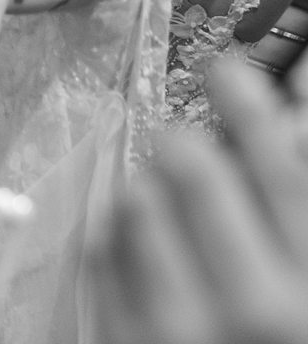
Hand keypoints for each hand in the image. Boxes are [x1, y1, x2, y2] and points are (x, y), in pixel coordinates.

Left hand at [91, 60, 307, 343]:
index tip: (231, 71)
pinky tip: (154, 262)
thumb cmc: (287, 335)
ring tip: (179, 222)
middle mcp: (253, 309)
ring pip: (137, 199)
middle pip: (192, 168)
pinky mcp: (123, 342)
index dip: (253, 107)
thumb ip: (306, 188)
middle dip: (192, 151)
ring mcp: (179, 330)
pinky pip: (102, 249)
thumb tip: (304, 89)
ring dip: (154, 195)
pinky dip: (122, 240)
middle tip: (193, 152)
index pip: (283, 168)